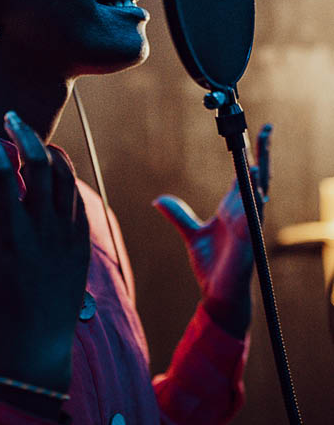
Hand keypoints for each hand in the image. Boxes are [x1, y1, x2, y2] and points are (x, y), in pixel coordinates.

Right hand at [0, 111, 89, 391]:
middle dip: (24, 133)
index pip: (2, 173)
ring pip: (66, 179)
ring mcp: (68, 239)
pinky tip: (56, 173)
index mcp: (11, 236)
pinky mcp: (82, 249)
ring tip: (34, 140)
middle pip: (40, 165)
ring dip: (49, 153)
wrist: (36, 355)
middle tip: (10, 118)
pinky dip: (67, 180)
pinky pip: (78, 202)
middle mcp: (44, 231)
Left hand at [152, 124, 272, 335]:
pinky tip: (257, 186)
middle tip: (267, 129)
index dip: (248, 155)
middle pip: (257, 177)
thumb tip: (158, 199)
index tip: (250, 135)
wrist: (218, 295)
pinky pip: (255, 216)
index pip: (243, 175)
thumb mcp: (191, 235)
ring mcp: (249, 225)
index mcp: (233, 209)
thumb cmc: (211, 267)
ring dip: (262, 170)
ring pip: (260, 191)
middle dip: (263, 153)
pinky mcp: (249, 240)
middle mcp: (244, 213)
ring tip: (263, 147)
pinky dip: (256, 200)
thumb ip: (178, 215)